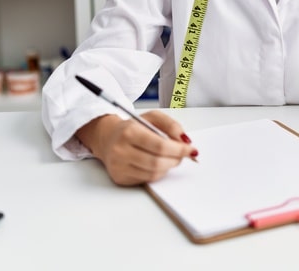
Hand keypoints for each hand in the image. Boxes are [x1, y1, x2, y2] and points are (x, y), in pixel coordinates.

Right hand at [76, 111, 197, 185]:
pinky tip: (159, 164)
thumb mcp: (152, 117)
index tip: (190, 149)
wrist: (107, 138)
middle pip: (157, 162)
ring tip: (172, 158)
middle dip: (176, 159)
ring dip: (168, 166)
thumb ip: (171, 125)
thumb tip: (185, 140)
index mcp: (129, 132)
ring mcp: (119, 166)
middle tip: (183, 155)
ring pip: (153, 173)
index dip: (179, 149)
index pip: (160, 146)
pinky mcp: (119, 178)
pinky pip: (146, 179)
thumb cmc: (132, 128)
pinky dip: (158, 173)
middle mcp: (121, 150)